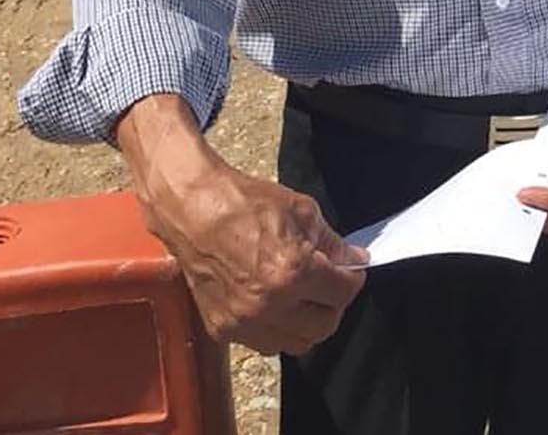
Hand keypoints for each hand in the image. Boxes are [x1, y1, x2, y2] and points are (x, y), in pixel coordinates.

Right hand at [138, 153, 367, 354]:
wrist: (193, 210)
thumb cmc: (244, 203)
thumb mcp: (302, 211)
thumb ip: (332, 243)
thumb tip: (354, 260)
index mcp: (293, 272)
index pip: (343, 293)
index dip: (352, 279)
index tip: (351, 270)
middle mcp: (269, 305)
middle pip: (324, 326)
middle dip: (334, 303)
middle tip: (330, 284)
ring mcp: (244, 322)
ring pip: (296, 343)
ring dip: (308, 322)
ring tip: (305, 297)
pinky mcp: (223, 329)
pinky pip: (265, 343)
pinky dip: (278, 329)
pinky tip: (277, 304)